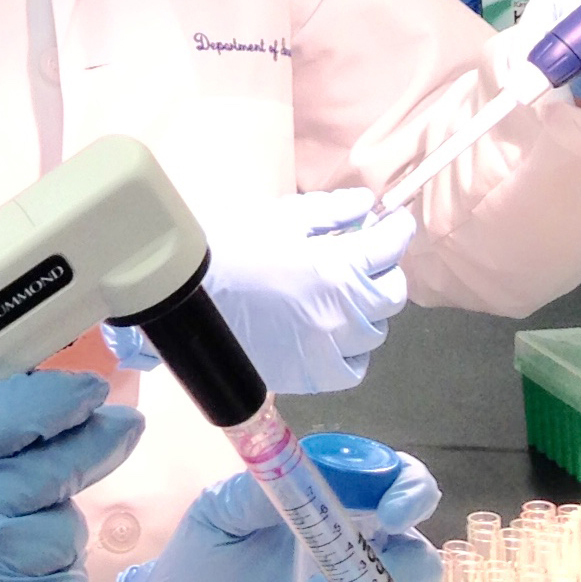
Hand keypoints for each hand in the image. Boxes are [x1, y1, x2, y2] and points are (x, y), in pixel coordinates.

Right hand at [193, 189, 416, 394]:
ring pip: (375, 331)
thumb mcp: (280, 217)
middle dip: (385, 270)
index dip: (397, 230)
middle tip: (368, 256)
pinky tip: (335, 332)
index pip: (388, 248)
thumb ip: (330, 211)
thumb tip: (367, 206)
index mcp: (336, 269)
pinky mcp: (311, 375)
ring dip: (369, 308)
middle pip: (391, 294)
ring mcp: (328, 350)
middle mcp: (342, 314)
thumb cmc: (228, 249)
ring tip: (345, 293)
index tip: (396, 222)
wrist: (184, 299)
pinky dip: (353, 348)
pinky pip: (353, 366)